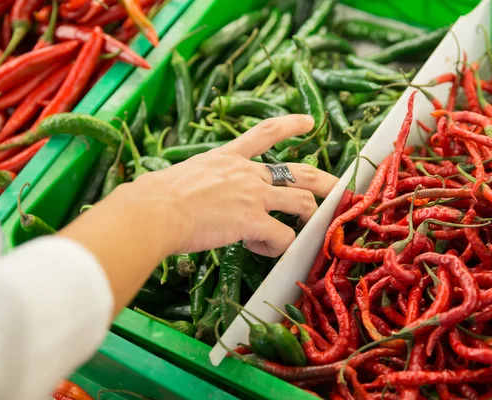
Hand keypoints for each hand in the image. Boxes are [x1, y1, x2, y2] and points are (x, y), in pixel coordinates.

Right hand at [60, 114, 337, 314]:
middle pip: (299, 171)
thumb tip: (191, 198)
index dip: (290, 126)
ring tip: (303, 230)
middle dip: (324, 181)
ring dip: (308, 218)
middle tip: (338, 188)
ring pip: (301, 203)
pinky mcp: (253, 221)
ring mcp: (253, 196)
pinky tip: (260, 250)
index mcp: (227, 158)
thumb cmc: (155, 196)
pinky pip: (282, 236)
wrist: (153, 211)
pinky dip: (276, 247)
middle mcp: (246, 173)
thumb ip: (199, 184)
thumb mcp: (182, 177)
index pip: (265, 133)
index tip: (309, 121)